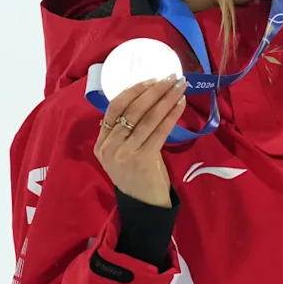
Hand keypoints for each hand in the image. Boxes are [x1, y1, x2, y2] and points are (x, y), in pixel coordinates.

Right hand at [93, 75, 186, 206]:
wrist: (144, 206)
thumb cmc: (138, 175)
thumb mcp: (123, 152)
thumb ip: (125, 131)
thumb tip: (144, 98)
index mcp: (102, 143)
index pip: (114, 108)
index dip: (133, 91)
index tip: (151, 79)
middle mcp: (109, 147)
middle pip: (132, 110)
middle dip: (154, 90)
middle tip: (171, 77)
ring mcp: (124, 154)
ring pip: (147, 118)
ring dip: (166, 98)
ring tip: (179, 86)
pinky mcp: (142, 159)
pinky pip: (159, 130)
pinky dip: (171, 114)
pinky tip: (180, 103)